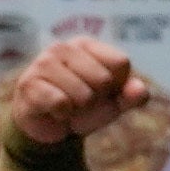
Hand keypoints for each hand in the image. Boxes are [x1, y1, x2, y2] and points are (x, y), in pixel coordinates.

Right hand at [0, 31, 154, 155]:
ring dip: (79, 110)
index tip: (101, 90)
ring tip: (68, 106)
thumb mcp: (113, 103)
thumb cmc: (83, 107)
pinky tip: (54, 111)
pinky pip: (61, 104)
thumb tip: (140, 90)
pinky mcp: (29, 83)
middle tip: (81, 102)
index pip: (121, 62)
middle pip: (104, 80)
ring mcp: (43, 63)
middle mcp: (63, 48)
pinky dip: (63, 115)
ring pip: (84, 94)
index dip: (117, 86)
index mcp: (86, 45)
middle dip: (98, 100)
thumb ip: (132, 96)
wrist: (48, 125)